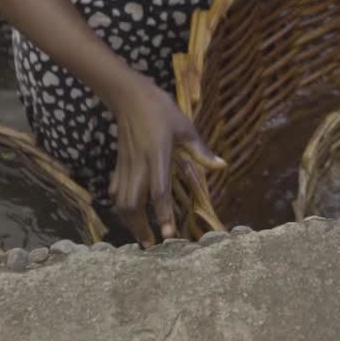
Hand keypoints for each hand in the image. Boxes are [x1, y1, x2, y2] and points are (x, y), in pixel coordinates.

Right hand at [105, 74, 225, 245]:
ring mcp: (126, 165)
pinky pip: (116, 190)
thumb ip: (201, 150)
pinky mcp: (118, 163)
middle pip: (133, 204)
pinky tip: (128, 214)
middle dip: (140, 227)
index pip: (159, 192)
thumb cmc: (161, 109)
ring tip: (141, 235)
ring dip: (129, 221)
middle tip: (151, 245)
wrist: (129, 95)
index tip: (168, 234)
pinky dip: (121, 205)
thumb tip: (223, 165)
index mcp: (157, 156)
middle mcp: (139, 164)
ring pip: (121, 200)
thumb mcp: (185, 127)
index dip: (163, 214)